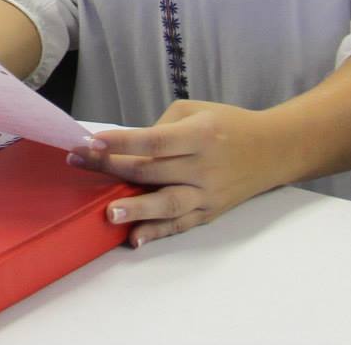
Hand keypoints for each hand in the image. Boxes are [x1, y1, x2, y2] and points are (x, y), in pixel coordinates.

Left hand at [69, 100, 280, 246]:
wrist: (273, 150)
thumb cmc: (227, 124)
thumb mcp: (195, 111)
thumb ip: (162, 127)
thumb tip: (126, 147)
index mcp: (200, 135)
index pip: (155, 140)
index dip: (122, 142)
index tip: (91, 141)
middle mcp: (204, 166)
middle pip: (152, 170)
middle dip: (110, 167)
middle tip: (77, 162)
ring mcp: (208, 193)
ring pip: (168, 203)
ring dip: (136, 208)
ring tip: (108, 213)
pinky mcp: (209, 213)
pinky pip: (180, 224)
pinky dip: (157, 232)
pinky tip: (135, 238)